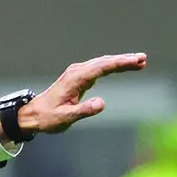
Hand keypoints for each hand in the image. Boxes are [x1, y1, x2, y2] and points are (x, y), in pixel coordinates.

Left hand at [17, 53, 146, 134]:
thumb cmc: (47, 118)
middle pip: (104, 62)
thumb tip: (101, 103)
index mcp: (74, 79)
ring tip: (139, 61)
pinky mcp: (78, 78)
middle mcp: (76, 72)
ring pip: (102, 63)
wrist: (33, 115)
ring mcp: (76, 74)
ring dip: (120, 61)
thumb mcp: (65, 118)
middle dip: (124, 60)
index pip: (101, 67)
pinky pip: (98, 68)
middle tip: (143, 59)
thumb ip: (83, 111)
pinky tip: (123, 66)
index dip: (120, 63)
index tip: (136, 61)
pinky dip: (112, 66)